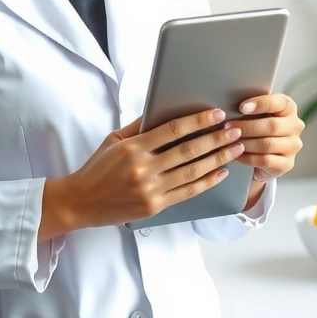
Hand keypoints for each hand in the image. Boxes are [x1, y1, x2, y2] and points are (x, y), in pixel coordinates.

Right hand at [40, 108, 246, 236]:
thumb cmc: (97, 168)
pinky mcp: (155, 206)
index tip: (216, 115)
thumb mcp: (114, 140)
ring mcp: (150, 189)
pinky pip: (187, 193)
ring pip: (192, 172)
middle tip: (235, 130)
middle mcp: (143, 168)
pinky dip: (207, 182)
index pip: (172, 130)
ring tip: (235, 149)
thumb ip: (139, 126)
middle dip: (216, 139)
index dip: (197, 122)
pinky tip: (221, 172)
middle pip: (188, 151)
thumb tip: (163, 111)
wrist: (81, 202)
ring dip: (217, 159)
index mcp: (133, 148)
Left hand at [229, 92, 304, 188]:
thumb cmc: (257, 125)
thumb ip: (249, 107)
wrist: (264, 153)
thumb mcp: (256, 113)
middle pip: (272, 126)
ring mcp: (293, 146)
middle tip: (227, 127)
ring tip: (229, 141)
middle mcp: (295, 126)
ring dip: (245, 143)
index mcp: (289, 107)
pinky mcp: (287, 163)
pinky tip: (236, 154)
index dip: (260, 104)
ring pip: (267, 144)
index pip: (278, 103)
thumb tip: (228, 104)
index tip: (241, 107)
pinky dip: (247, 157)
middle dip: (247, 127)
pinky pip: (265, 160)